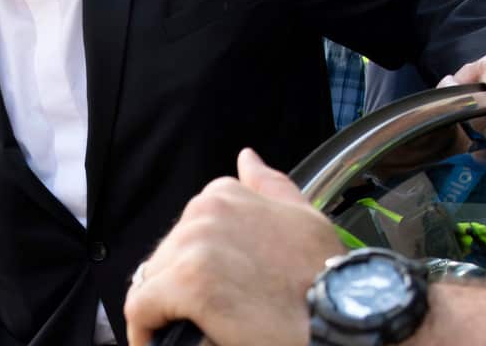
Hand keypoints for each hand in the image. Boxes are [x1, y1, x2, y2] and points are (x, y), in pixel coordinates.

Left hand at [124, 149, 343, 345]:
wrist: (344, 318)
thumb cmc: (326, 276)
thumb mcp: (305, 220)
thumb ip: (270, 187)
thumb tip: (247, 158)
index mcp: (225, 194)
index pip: (185, 235)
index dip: (199, 270)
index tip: (217, 294)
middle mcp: (205, 209)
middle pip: (165, 260)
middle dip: (180, 291)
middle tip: (215, 318)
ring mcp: (195, 243)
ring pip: (151, 285)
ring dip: (167, 312)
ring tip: (199, 329)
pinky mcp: (188, 282)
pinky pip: (141, 311)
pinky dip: (147, 333)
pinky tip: (166, 343)